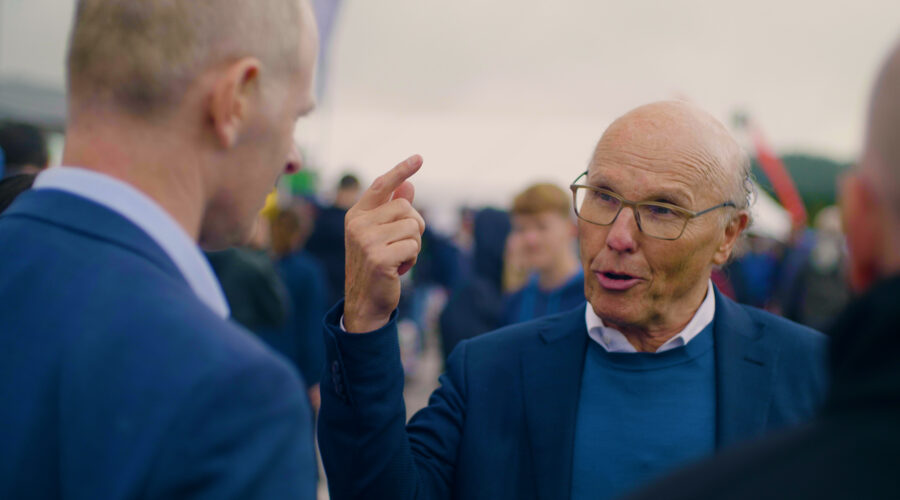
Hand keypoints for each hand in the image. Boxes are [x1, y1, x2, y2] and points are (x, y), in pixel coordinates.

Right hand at [343, 155, 424, 332]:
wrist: (364, 301)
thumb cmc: (376, 265)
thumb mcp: (383, 234)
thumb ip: (393, 209)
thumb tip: (409, 186)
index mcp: (357, 214)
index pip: (382, 185)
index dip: (401, 170)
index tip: (419, 157)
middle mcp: (358, 224)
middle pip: (406, 208)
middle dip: (414, 227)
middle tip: (401, 247)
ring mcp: (366, 241)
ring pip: (413, 227)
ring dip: (414, 245)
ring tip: (397, 259)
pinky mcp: (378, 258)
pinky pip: (413, 246)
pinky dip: (412, 259)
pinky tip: (397, 270)